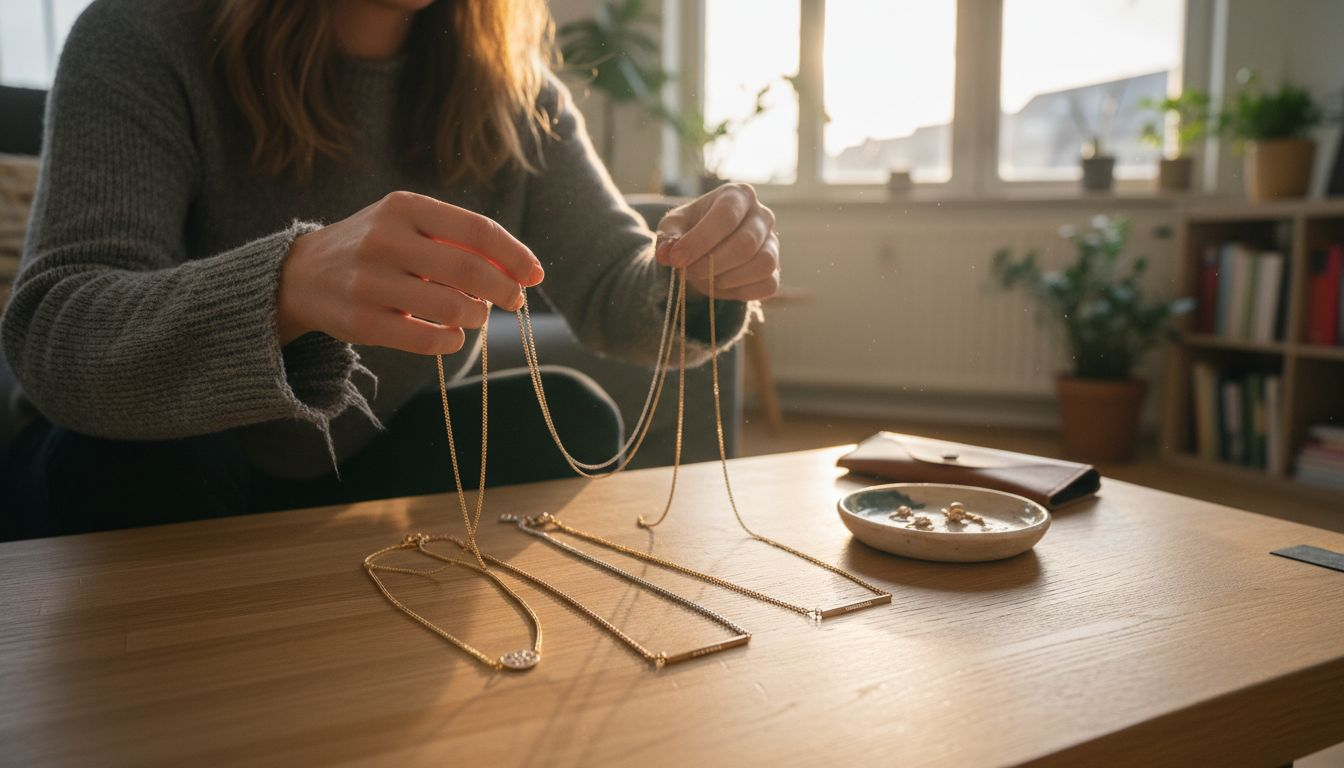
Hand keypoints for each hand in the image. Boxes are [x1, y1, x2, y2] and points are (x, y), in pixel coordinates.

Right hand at [277, 191, 543, 353]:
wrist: (301, 274)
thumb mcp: (409, 225)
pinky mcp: (360, 322)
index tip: (534, 275)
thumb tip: (519, 271)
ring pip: (451, 308)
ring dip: (476, 316)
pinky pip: (426, 340)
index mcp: (405, 207)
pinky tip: (452, 336)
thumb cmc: (375, 249)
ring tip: (474, 314)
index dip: (515, 255)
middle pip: (469, 270)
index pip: (477, 230)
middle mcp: (385, 239)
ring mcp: (370, 282)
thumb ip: (458, 240)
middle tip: (514, 301)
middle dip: (503, 290)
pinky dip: (450, 341)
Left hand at [654, 183, 778, 301]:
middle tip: (689, 272)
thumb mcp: (673, 227)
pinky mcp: (775, 269)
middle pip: (745, 244)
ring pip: (762, 264)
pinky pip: (768, 284)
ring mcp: (773, 242)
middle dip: (712, 264)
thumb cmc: (691, 230)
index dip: (700, 240)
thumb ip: (668, 238)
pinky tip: (723, 286)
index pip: (726, 215)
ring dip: (728, 278)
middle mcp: (762, 215)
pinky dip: (742, 291)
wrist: (707, 249)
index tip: (677, 259)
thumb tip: (666, 254)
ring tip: (707, 278)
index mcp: (737, 195)